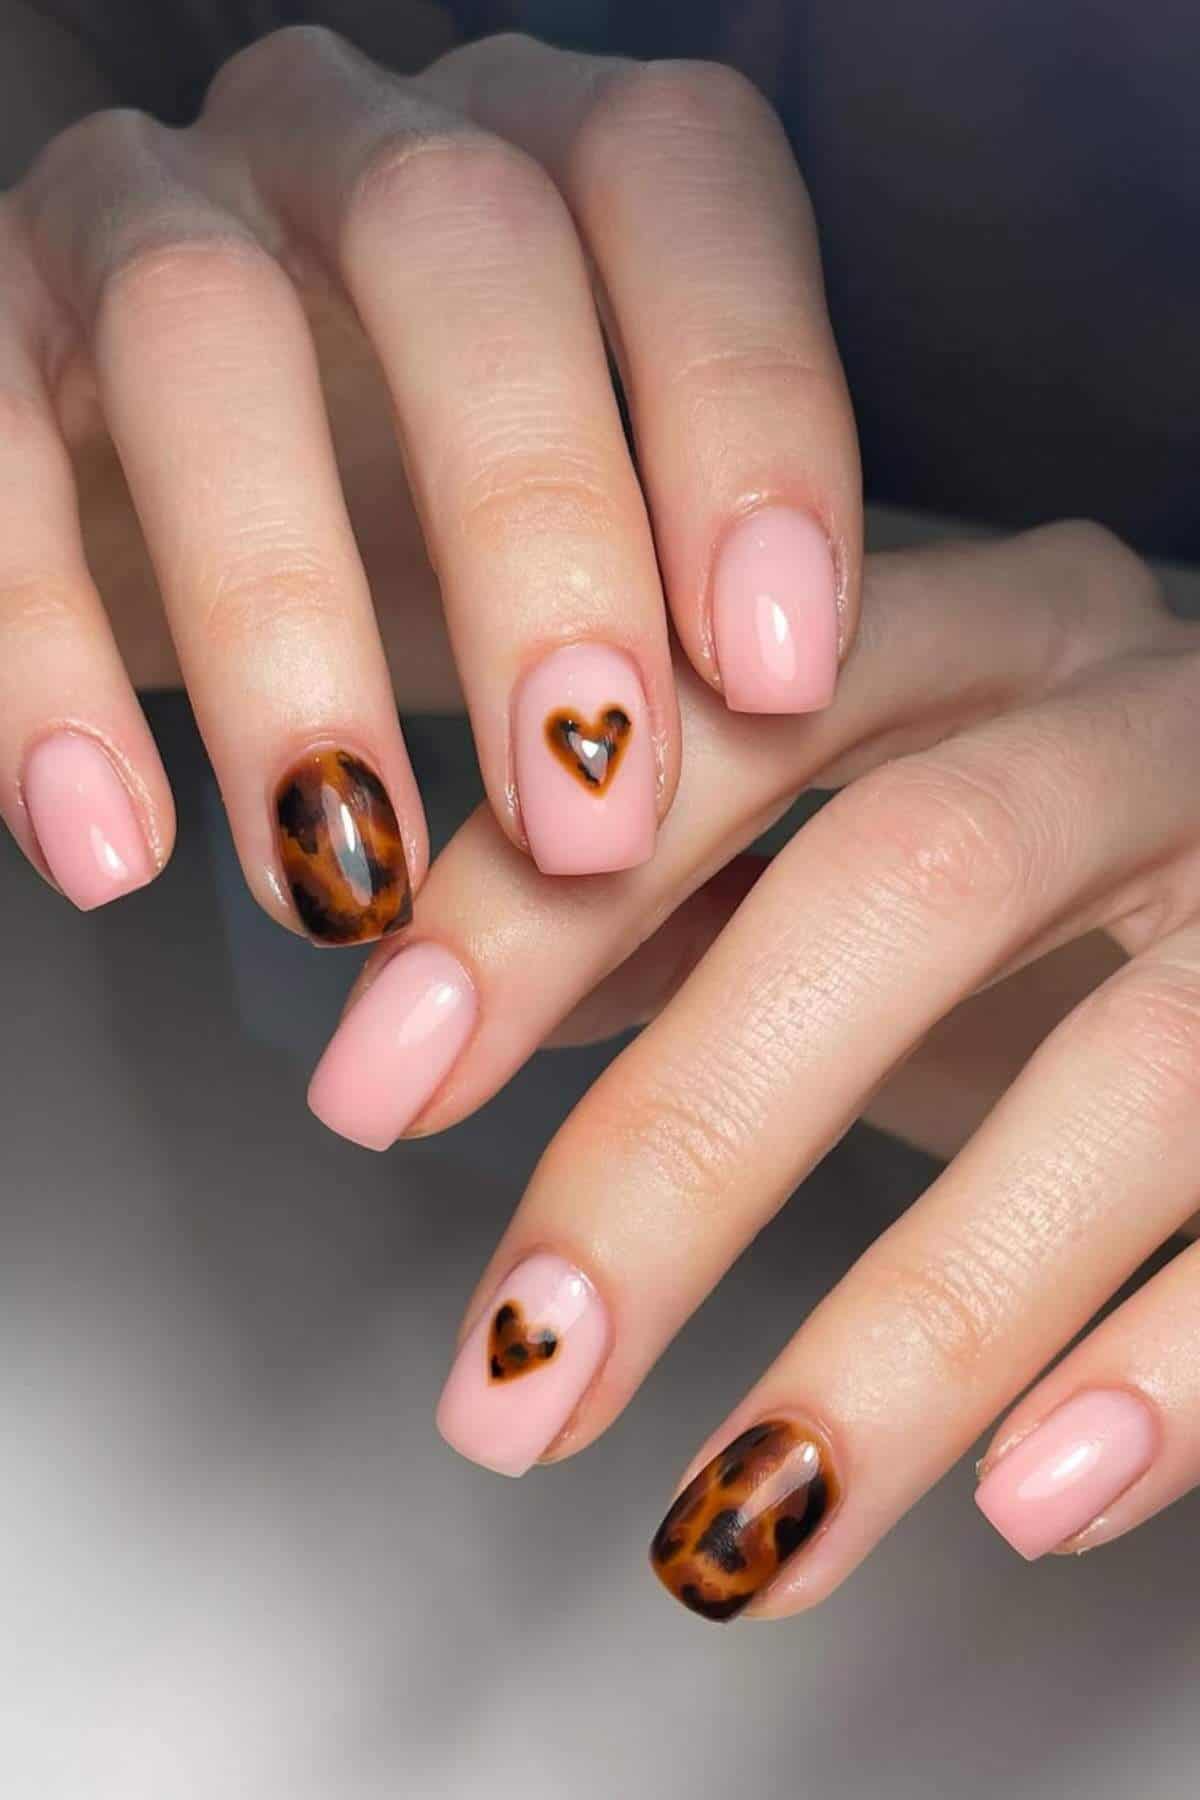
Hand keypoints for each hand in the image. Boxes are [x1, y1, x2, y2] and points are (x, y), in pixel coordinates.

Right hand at [0, 25, 859, 934]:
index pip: (677, 181)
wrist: (211, 522)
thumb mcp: (599, 563)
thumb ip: (690, 622)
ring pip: (204, 335)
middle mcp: (355, 141)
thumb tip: (769, 785)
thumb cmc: (445, 539)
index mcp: (551, 158)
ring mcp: (154, 207)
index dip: (749, 416)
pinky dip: (42, 663)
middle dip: (537, 540)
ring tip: (343, 875)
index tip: (782, 678)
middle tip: (583, 817)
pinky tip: (111, 847)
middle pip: (457, 246)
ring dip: (283, 624)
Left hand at [309, 519, 1199, 1614]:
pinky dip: (1166, 1375)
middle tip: (516, 1374)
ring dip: (914, 1329)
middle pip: (912, 887)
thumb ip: (673, 888)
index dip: (540, 901)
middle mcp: (1143, 721)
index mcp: (973, 632)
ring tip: (732, 1534)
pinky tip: (1023, 1505)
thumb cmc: (1045, 859)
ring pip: (1131, 1079)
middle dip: (690, 1146)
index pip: (723, 722)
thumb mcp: (859, 824)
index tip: (375, 1090)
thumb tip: (434, 1010)